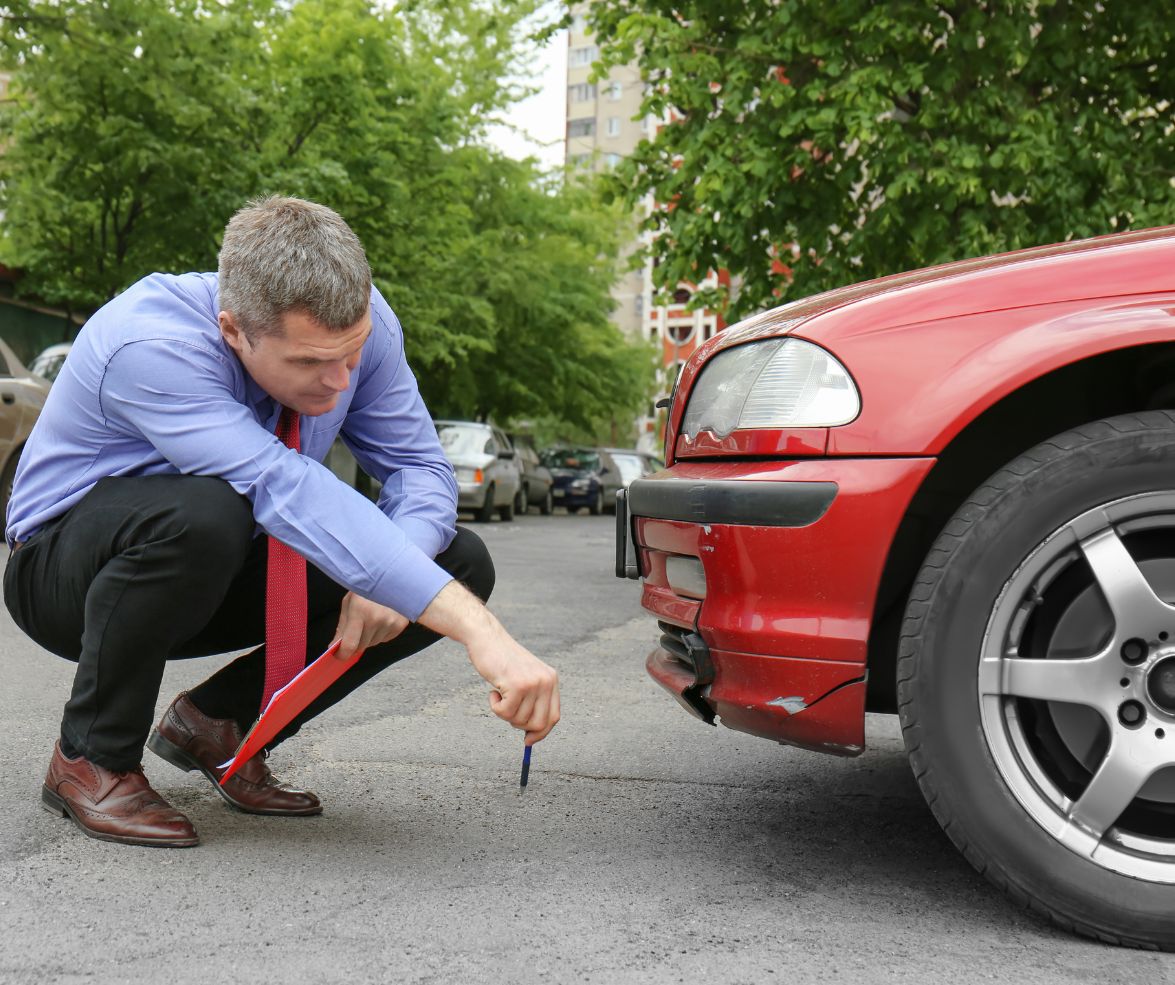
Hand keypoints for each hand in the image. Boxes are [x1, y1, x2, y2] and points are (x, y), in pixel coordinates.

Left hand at [334, 591, 408, 659]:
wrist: (393, 576)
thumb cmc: (367, 587)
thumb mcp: (349, 602)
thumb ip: (342, 626)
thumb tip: (335, 646)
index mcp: (360, 611)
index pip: (350, 644)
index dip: (342, 654)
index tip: (339, 656)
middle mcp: (377, 619)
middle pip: (361, 646)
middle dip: (355, 642)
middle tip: (355, 627)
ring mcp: (390, 623)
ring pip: (373, 643)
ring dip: (368, 637)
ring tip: (370, 618)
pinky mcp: (400, 625)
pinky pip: (384, 639)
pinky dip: (380, 633)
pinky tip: (381, 619)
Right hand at [466, 625, 559, 744]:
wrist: (487, 638)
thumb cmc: (502, 661)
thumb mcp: (525, 678)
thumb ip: (533, 701)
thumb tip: (533, 736)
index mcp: (551, 680)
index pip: (553, 717)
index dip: (541, 732)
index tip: (528, 740)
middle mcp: (546, 681)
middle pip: (539, 724)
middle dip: (520, 725)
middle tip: (507, 709)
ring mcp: (533, 683)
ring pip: (519, 720)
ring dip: (504, 712)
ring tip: (499, 693)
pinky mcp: (517, 685)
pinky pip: (504, 713)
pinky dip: (495, 707)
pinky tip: (494, 691)